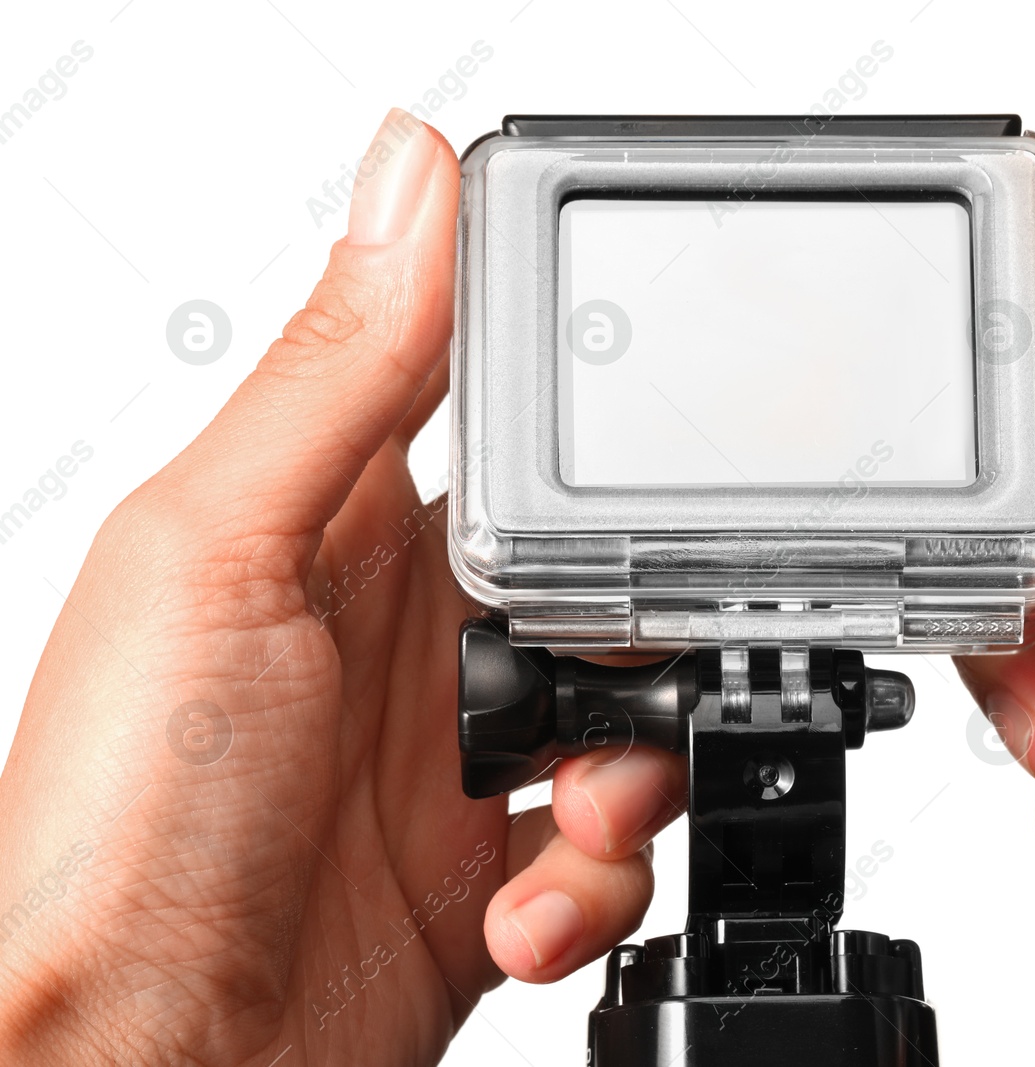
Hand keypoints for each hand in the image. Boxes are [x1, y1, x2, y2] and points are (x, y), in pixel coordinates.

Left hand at [0, 111, 685, 1065]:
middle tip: (609, 677)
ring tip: (574, 819)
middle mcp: (396, 644)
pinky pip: (606, 858)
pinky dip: (600, 888)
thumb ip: (343, 370)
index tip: (659, 434)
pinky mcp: (481, 881)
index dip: (583, 424)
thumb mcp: (228, 551)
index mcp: (331, 532)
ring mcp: (443, 767)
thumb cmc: (118, 824)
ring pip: (628, 724)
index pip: (490, 424)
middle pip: (595, 586)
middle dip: (643, 634)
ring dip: (637, 775)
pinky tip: (529, 909)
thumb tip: (408, 175)